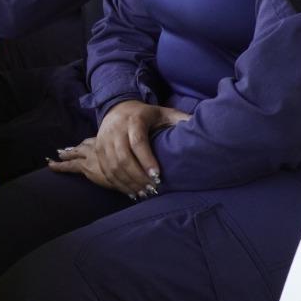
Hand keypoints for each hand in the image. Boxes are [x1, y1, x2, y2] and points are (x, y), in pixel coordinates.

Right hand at [50, 101, 189, 196]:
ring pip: (112, 166)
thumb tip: (202, 128)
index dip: (147, 160)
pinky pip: (105, 170)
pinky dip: (117, 183)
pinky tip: (131, 192)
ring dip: (128, 183)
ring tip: (143, 193)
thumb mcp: (164, 112)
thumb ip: (181, 119)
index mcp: (134, 120)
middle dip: (138, 176)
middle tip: (153, 189)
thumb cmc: (146, 114)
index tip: (158, 176)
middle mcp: (116, 129)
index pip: (138, 142)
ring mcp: (104, 139)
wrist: (117, 106)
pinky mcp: (98, 148)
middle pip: (123, 157)